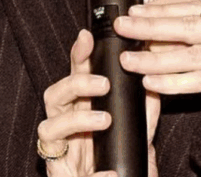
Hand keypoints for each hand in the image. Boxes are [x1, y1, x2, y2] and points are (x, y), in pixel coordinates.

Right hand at [38, 30, 160, 176]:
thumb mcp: (138, 128)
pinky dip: (94, 175)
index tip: (87, 37)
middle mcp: (64, 127)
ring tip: (105, 120)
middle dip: (75, 84)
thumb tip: (152, 72)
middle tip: (103, 83)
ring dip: (76, 120)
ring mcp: (60, 152)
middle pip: (53, 95)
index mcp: (80, 110)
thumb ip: (143, 104)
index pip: (74, 77)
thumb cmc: (120, 158)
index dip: (78, 56)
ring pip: (48, 128)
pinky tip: (109, 172)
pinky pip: (67, 173)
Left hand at [114, 0, 200, 118]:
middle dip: (151, 27)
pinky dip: (176, 81)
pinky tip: (155, 81)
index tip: (135, 11)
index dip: (163, 9)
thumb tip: (165, 26)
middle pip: (192, 24)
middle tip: (123, 27)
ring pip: (194, 53)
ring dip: (156, 57)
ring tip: (129, 59)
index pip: (198, 5)